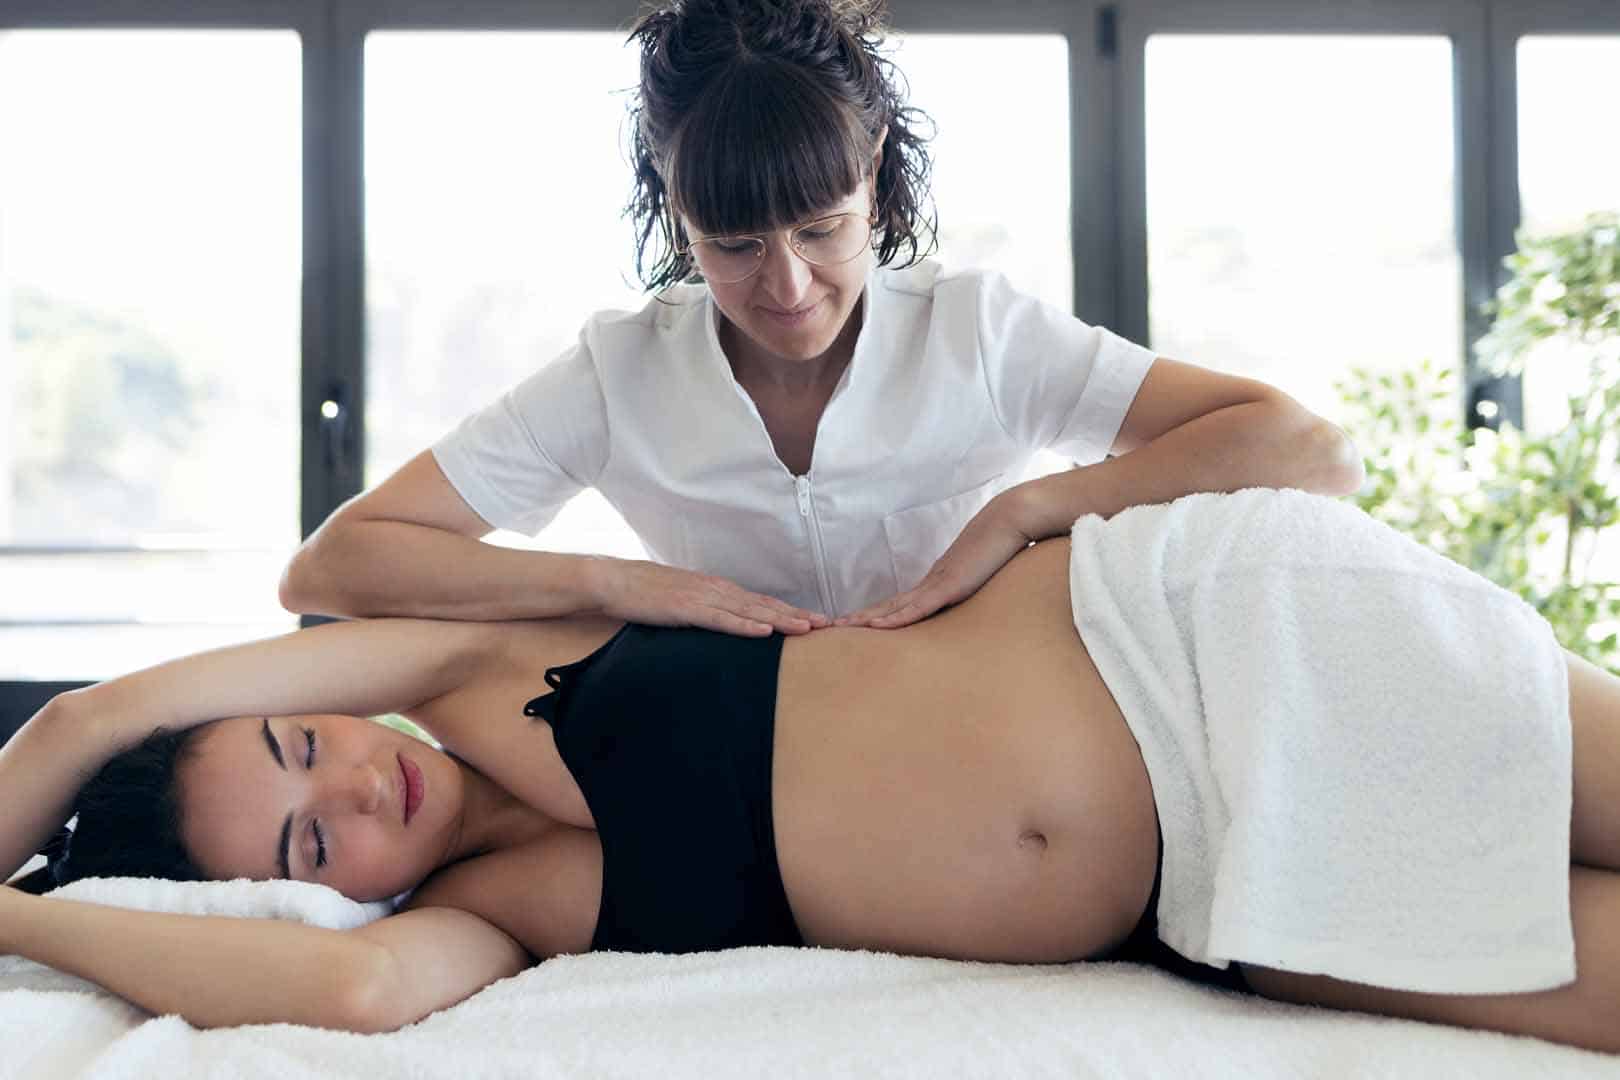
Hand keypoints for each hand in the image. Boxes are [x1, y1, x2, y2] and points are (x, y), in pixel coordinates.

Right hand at [590, 558, 827, 636]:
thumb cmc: (647, 594)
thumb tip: (724, 623)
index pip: (761, 602)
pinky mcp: (687, 609)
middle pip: (764, 605)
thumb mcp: (683, 602)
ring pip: (750, 612)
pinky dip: (744, 626)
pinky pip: (721, 620)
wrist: (615, 581)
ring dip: (780, 621)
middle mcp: (717, 590)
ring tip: (807, 629)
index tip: (815, 621)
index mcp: (718, 589)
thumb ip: (706, 611)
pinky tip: (764, 633)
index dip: (789, 611)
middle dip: (796, 616)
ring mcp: (703, 598)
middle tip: (827, 625)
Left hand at [836, 493, 1033, 629]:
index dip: (880, 614)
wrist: (1009, 521)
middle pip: (889, 605)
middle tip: (834, 628)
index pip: (902, 602)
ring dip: (866, 620)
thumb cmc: (1002, 545)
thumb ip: (975, 583)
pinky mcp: (947, 587)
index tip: (860, 624)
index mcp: (938, 581)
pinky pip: (916, 608)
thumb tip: (974, 592)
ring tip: (841, 628)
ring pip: (894, 607)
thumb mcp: (986, 572)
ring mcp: (937, 584)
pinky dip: (894, 620)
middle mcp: (931, 582)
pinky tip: (874, 627)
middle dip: (862, 618)